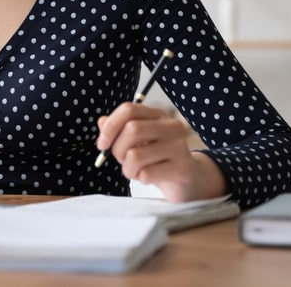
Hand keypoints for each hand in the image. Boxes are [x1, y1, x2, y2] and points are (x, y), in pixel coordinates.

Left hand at [96, 103, 226, 202]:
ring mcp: (179, 147)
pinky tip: (149, 178)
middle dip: (118, 150)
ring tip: (135, 172)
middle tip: (122, 161)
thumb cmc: (158, 159)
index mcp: (158, 115)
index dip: (110, 127)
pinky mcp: (182, 168)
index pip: (128, 109)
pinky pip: (147, 174)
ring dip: (127, 169)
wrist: (189, 181)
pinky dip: (141, 179)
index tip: (102, 145)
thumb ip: (119, 130)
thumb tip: (101, 122)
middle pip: (132, 129)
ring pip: (136, 155)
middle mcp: (171, 126)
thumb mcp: (137, 143)